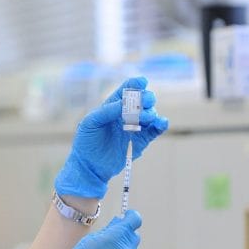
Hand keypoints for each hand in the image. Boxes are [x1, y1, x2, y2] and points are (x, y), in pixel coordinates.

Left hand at [55, 77, 168, 198]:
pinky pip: (154, 130)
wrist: (90, 167)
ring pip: (150, 114)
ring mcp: (135, 127)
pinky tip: (162, 122)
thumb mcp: (90, 122)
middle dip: (146, 98)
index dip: (135, 83)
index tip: (142, 82)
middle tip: (146, 102)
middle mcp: (126, 114)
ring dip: (151, 113)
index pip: (127, 90)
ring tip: (146, 118)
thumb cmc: (86, 142)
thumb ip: (107, 111)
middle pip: (142, 100)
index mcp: (113, 105)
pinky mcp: (141, 141)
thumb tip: (125, 104)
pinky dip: (160, 125)